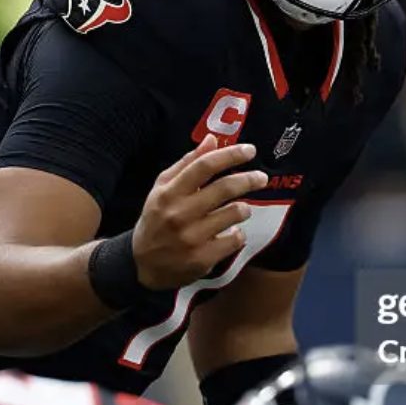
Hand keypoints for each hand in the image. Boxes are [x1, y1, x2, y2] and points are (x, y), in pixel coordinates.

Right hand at [132, 135, 267, 290]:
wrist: (143, 265)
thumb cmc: (157, 220)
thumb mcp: (163, 189)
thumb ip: (188, 163)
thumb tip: (212, 139)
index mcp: (169, 193)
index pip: (204, 166)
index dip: (230, 155)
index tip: (249, 150)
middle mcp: (179, 214)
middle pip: (224, 188)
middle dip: (249, 179)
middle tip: (261, 177)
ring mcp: (191, 238)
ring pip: (234, 213)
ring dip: (243, 209)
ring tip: (241, 209)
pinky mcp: (202, 259)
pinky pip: (235, 239)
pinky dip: (238, 233)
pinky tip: (231, 232)